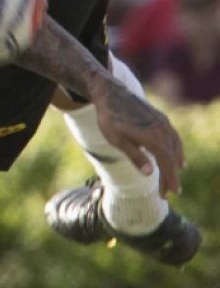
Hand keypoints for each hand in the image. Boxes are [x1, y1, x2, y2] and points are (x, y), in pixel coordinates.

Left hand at [93, 82, 184, 196]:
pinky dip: (177, 149)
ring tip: (174, 177)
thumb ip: (135, 156)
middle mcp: (161, 129)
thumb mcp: (118, 140)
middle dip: (171, 176)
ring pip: (174, 147)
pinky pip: (173, 136)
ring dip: (175, 163)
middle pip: (172, 157)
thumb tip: (151, 173)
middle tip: (169, 192)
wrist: (109, 93)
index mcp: (152, 136)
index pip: (166, 163)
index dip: (169, 179)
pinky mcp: (160, 117)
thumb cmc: (110, 119)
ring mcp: (162, 122)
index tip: (168, 194)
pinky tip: (175, 155)